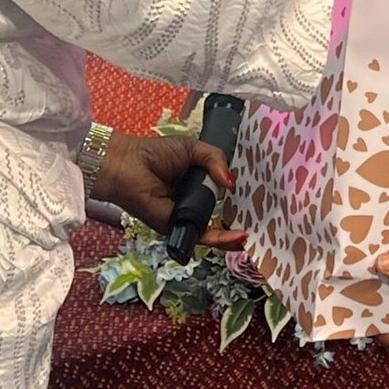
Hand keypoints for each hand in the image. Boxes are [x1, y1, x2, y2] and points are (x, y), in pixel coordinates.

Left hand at [92, 133, 243, 247]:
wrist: (128, 164)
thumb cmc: (156, 153)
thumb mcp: (193, 149)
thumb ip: (215, 160)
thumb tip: (230, 183)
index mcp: (195, 184)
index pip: (220, 194)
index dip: (236, 198)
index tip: (256, 199)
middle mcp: (191, 203)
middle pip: (220, 216)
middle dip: (238, 220)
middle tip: (260, 219)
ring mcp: (185, 218)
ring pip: (213, 231)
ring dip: (232, 236)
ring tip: (250, 234)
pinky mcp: (177, 228)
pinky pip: (202, 237)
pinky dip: (221, 240)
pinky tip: (238, 237)